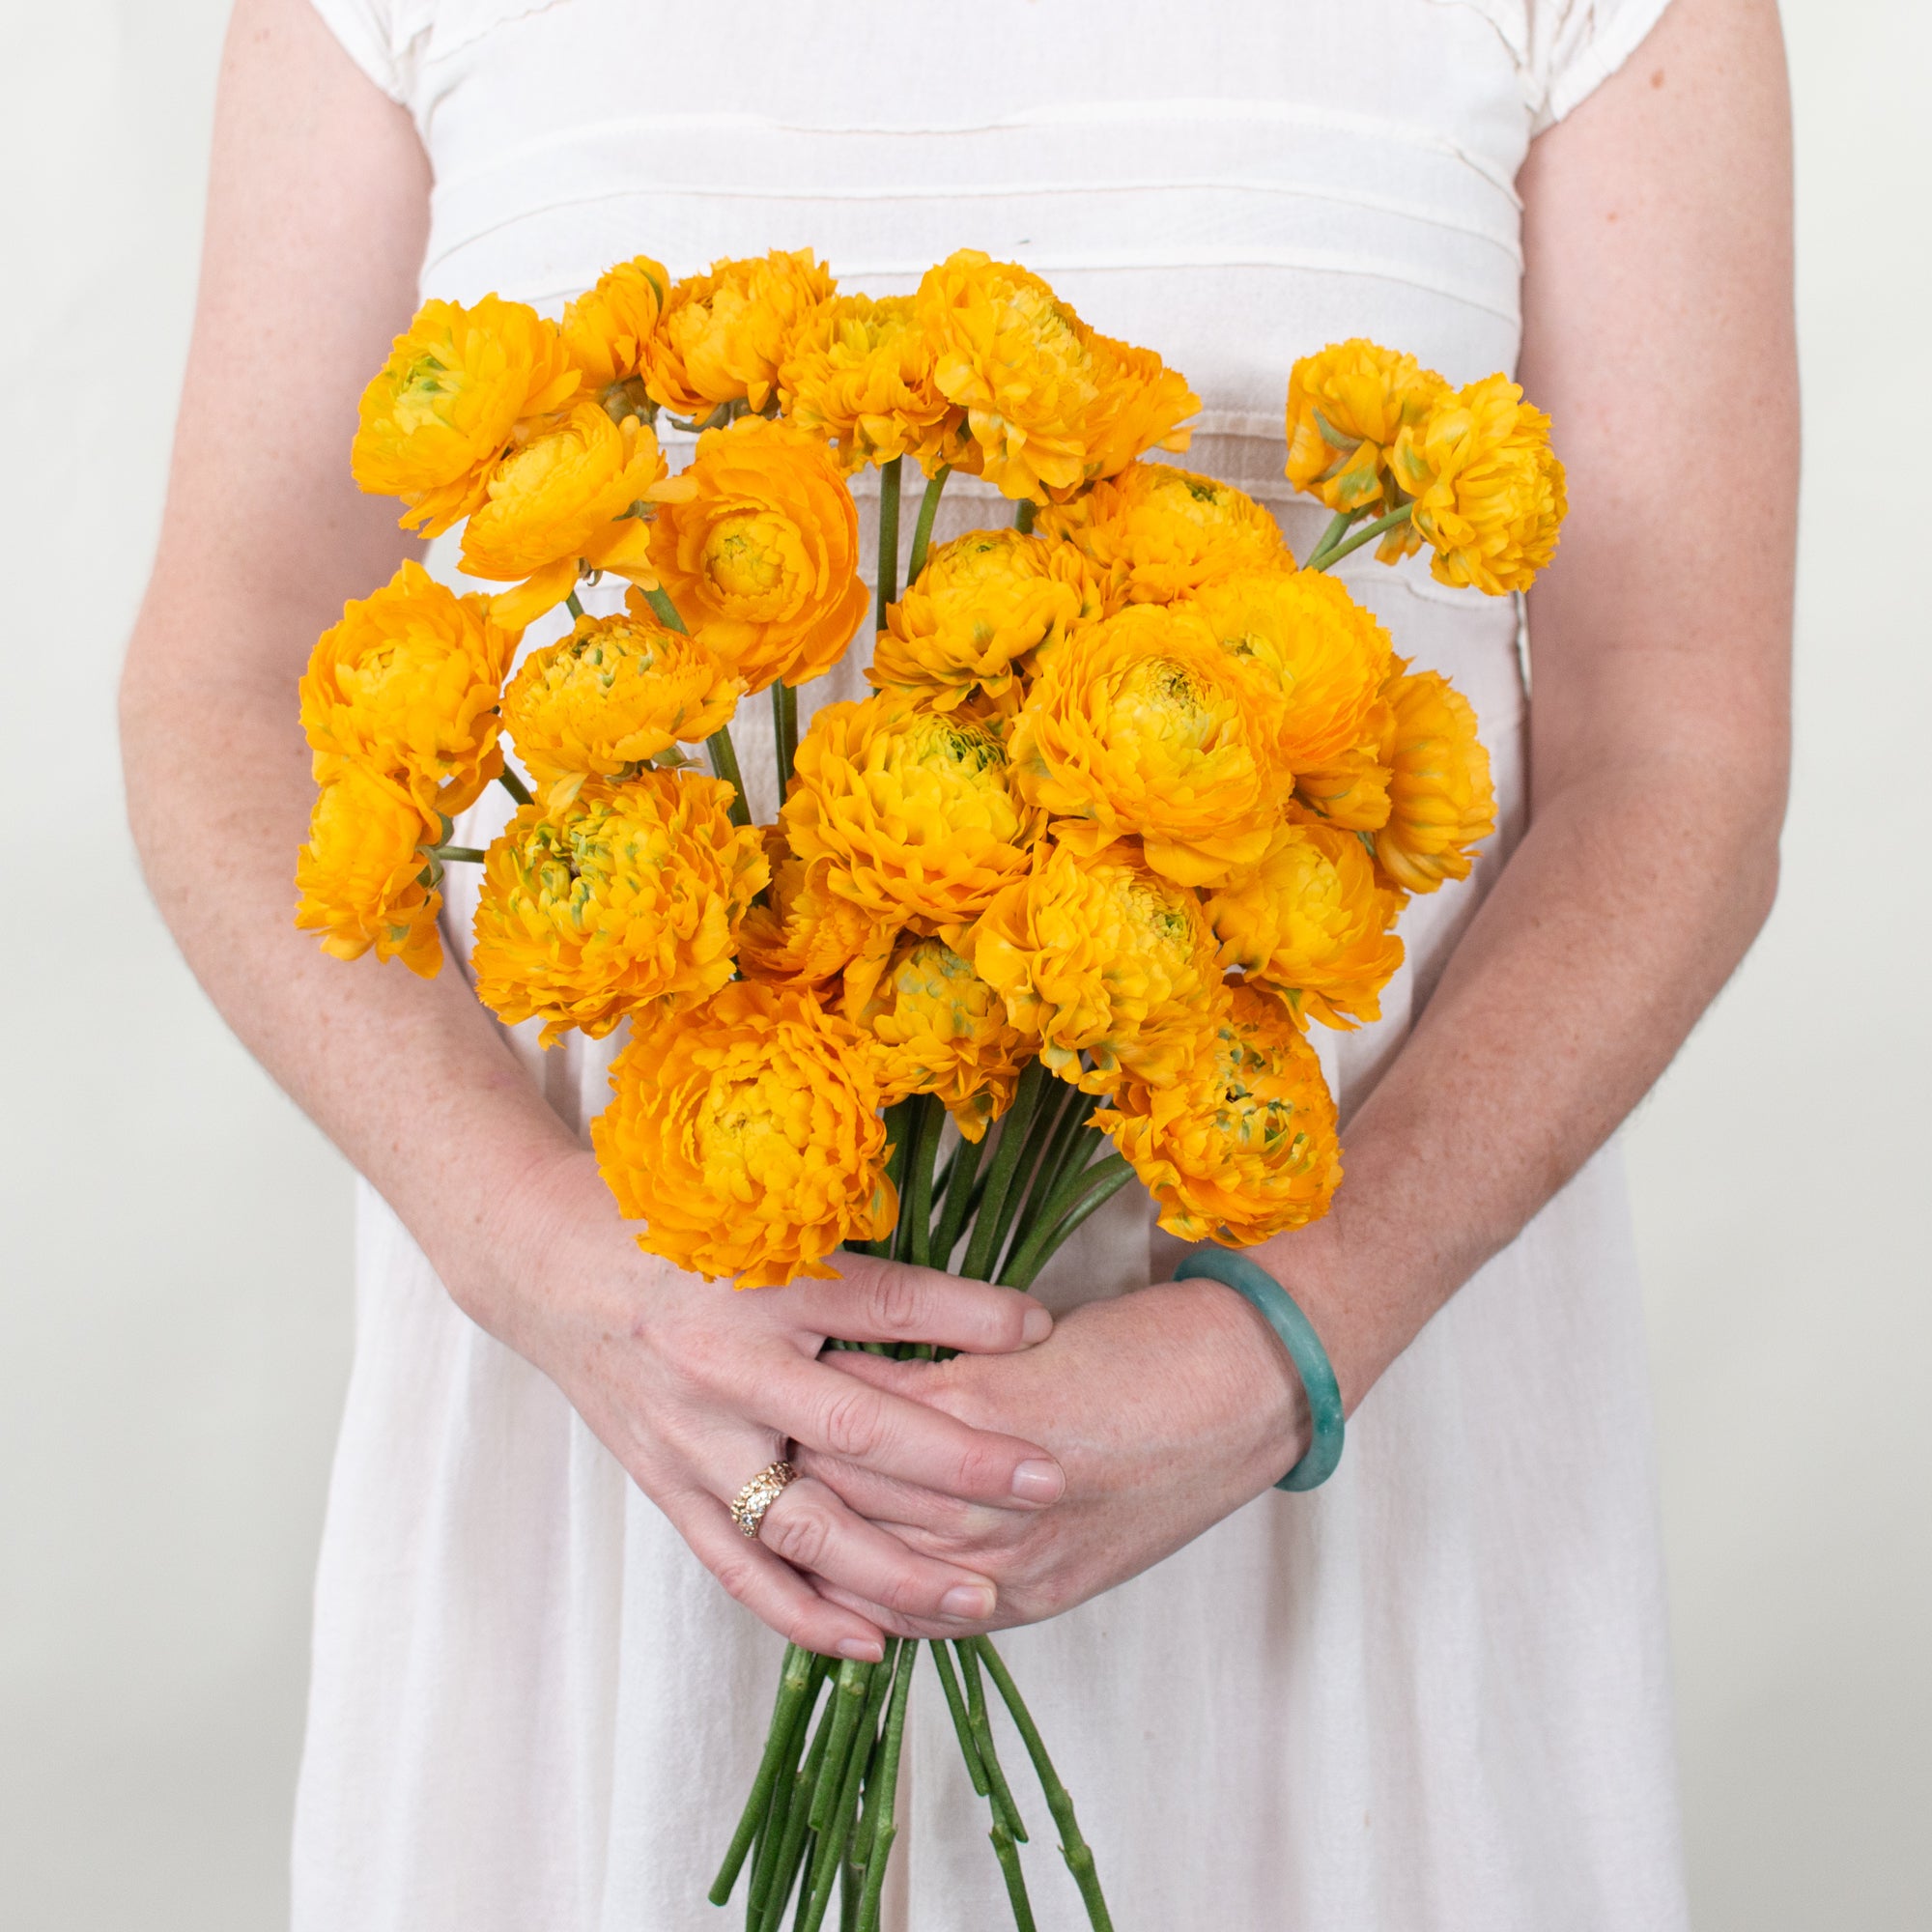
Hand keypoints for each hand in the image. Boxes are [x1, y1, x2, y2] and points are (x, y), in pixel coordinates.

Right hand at [437, 1146, 1068, 1659]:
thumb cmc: (671, 1232)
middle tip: (1046, 1485)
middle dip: (957, 1466)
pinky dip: (803, 1612)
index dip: (968, 1319)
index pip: (883, 1305)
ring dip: (893, 1570)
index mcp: (757, 1286)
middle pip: (856, 1431)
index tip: (1045, 1334)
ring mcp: (691, 1438)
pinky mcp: (665, 1486)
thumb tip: (1004, 1307)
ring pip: (802, 1525)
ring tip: (978, 1599)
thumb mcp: (769, 1227)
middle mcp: (726, 1367)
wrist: (545, 1264)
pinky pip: (738, 1567)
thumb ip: (875, 1272)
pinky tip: (871, 1641)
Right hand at [790, 1276, 1310, 1636]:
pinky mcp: (994, 1408)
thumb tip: (933, 1526)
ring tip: (758, 1398)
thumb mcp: (1087, 1528)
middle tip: (740, 1455)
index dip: (818, 1569)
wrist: (1255, 1388)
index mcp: (1023, 1595)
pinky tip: (810, 1350)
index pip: (880, 1598)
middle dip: (788, 1501)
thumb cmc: (1176, 1441)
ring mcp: (990, 1485)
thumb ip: (1007, 1537)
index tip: (776, 1526)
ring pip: (849, 1475)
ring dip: (799, 1435)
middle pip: (848, 1542)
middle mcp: (998, 1560)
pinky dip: (842, 1377)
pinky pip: (885, 1402)